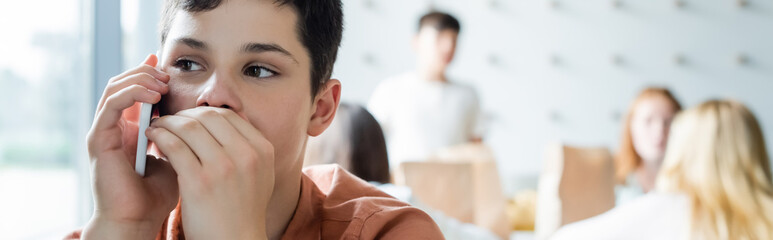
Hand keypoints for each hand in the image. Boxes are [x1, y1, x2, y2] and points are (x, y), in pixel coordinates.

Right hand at [83, 54, 177, 238]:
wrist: (137, 220)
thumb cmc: (157, 194)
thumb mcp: (178, 157)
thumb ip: (183, 137)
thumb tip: (204, 117)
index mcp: (130, 129)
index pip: (137, 91)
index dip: (151, 76)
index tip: (172, 68)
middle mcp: (114, 127)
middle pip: (123, 83)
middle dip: (147, 73)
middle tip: (168, 72)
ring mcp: (104, 131)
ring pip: (115, 88)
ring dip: (140, 79)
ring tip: (163, 82)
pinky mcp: (98, 139)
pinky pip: (111, 105)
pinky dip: (132, 94)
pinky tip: (153, 94)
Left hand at [147, 106, 274, 238]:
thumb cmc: (242, 211)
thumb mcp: (260, 175)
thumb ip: (248, 147)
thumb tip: (228, 118)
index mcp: (262, 150)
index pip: (228, 115)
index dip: (203, 113)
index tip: (188, 119)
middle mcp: (246, 154)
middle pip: (208, 116)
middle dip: (184, 114)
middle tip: (169, 120)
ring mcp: (223, 167)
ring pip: (189, 127)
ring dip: (168, 122)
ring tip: (157, 127)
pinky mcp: (199, 182)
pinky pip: (174, 146)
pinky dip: (160, 136)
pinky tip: (153, 138)